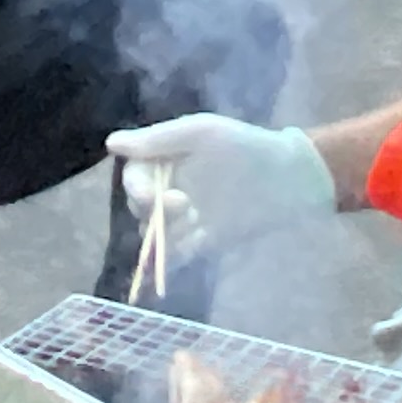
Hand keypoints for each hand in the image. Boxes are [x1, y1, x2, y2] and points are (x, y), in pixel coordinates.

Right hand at [104, 116, 332, 249]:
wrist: (290, 178)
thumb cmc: (247, 146)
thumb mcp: (201, 133)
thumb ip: (158, 140)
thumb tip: (111, 143)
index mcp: (165, 160)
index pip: (134, 176)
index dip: (136, 187)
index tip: (152, 196)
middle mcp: (170, 189)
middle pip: (138, 206)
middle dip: (154, 209)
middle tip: (185, 204)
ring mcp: (185, 218)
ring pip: (153, 233)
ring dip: (163, 233)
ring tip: (193, 222)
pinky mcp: (202, 242)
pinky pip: (173, 256)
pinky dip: (163, 265)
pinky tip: (163, 270)